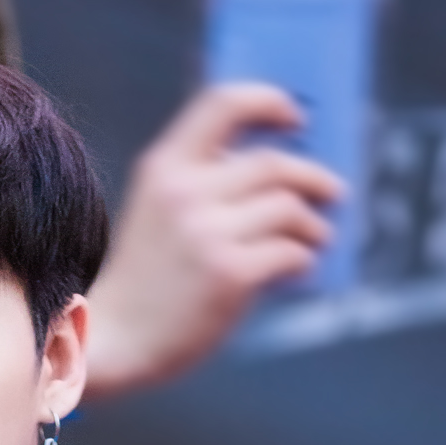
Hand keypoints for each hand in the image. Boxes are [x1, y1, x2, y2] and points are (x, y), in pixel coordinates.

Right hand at [82, 84, 343, 396]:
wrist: (113, 342)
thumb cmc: (142, 283)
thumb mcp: (155, 213)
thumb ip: (201, 185)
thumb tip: (277, 176)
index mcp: (164, 168)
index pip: (224, 103)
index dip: (269, 102)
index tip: (296, 117)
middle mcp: (186, 193)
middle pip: (272, 162)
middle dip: (313, 177)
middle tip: (333, 191)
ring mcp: (208, 234)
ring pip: (288, 208)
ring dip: (313, 224)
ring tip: (318, 238)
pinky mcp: (230, 275)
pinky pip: (290, 253)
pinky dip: (303, 259)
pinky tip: (299, 268)